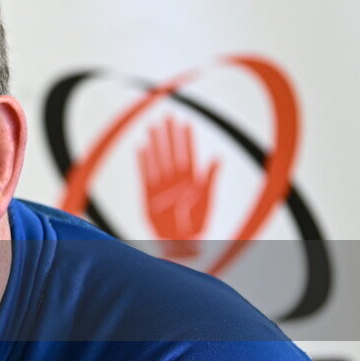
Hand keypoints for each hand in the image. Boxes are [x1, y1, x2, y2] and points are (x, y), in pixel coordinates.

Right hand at [138, 115, 218, 258]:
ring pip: (158, 159)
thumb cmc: (197, 225)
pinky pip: (145, 174)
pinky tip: (142, 148)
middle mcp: (175, 180)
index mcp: (191, 180)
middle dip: (169, 134)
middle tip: (167, 116)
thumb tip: (217, 157)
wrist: (181, 244)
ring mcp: (161, 186)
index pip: (188, 154)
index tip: (185, 122)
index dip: (186, 139)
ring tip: (152, 127)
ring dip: (156, 143)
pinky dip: (143, 161)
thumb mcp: (208, 200)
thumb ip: (210, 178)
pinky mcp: (149, 196)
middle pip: (171, 152)